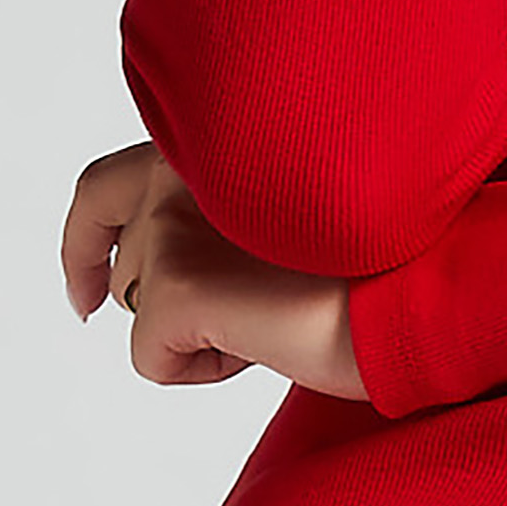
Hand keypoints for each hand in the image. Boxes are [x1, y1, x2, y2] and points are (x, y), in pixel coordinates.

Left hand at [61, 140, 367, 400]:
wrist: (421, 280)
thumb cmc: (383, 249)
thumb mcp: (289, 205)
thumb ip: (227, 208)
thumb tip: (174, 267)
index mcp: (212, 136)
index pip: (107, 182)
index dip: (85, 236)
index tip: (86, 284)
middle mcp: (182, 163)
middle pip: (112, 245)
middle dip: (114, 281)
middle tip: (108, 316)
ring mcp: (173, 222)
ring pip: (136, 304)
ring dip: (191, 324)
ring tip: (268, 313)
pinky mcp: (175, 285)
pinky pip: (150, 359)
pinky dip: (200, 368)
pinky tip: (260, 345)